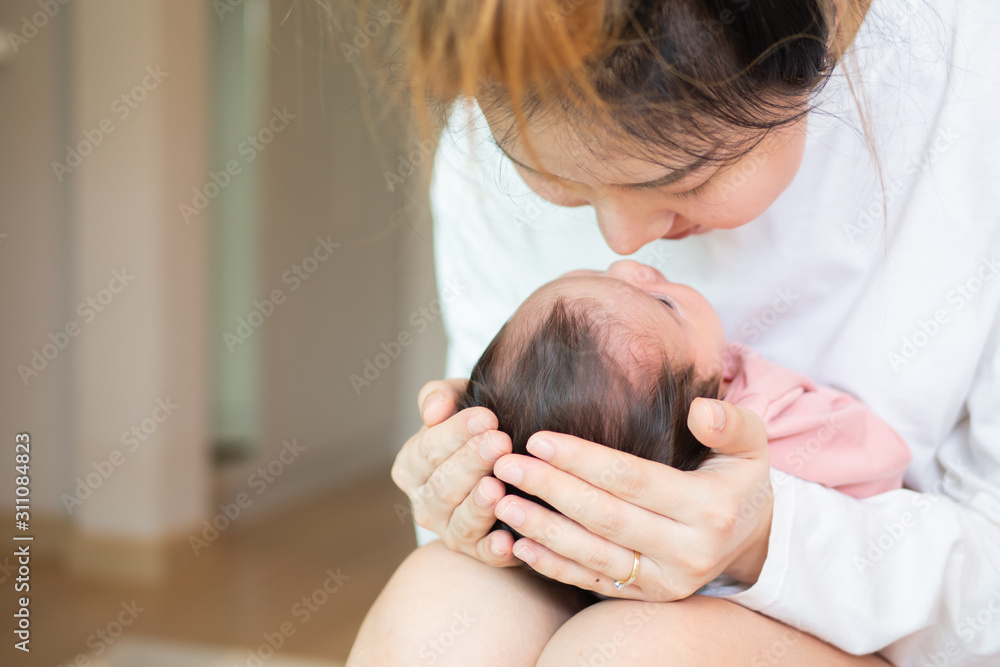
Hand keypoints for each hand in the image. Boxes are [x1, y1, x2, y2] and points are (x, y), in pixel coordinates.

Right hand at [391, 379, 521, 565]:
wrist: (507, 461)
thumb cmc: (479, 427)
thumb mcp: (458, 401)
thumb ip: (440, 396)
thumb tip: (434, 411)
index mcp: (411, 466)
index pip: (428, 449)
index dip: (456, 433)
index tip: (486, 416)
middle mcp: (424, 503)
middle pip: (444, 486)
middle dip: (472, 463)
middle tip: (500, 442)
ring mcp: (449, 531)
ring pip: (461, 521)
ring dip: (479, 505)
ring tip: (497, 487)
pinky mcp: (478, 552)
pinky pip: (483, 555)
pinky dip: (493, 550)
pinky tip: (507, 541)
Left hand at [490, 398, 772, 599]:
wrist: (751, 539)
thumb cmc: (737, 478)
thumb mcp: (750, 445)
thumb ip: (730, 423)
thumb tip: (701, 411)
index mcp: (710, 509)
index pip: (633, 479)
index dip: (583, 459)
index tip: (538, 438)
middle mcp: (688, 552)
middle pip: (605, 517)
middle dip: (550, 490)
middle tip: (506, 464)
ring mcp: (666, 581)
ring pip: (593, 555)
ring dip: (542, 530)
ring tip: (502, 501)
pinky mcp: (647, 597)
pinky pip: (593, 582)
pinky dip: (553, 566)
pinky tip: (519, 544)